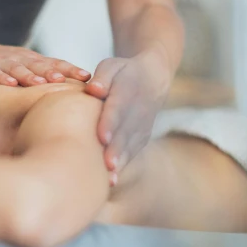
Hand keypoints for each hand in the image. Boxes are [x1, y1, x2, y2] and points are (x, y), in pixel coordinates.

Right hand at [0, 40, 90, 86]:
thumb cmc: (1, 65)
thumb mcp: (25, 68)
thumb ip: (45, 78)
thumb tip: (74, 95)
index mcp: (32, 60)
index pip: (55, 63)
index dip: (71, 69)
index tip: (88, 77)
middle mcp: (20, 59)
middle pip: (40, 65)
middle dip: (55, 72)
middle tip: (68, 80)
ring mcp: (1, 62)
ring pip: (18, 69)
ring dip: (30, 75)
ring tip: (42, 82)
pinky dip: (1, 78)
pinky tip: (9, 84)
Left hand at [84, 50, 171, 175]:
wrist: (153, 78)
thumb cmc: (122, 72)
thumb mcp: (112, 66)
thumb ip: (103, 76)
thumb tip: (93, 90)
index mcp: (128, 89)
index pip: (118, 107)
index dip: (110, 122)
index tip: (102, 137)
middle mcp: (138, 110)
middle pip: (125, 132)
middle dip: (116, 150)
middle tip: (105, 166)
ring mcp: (143, 126)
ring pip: (130, 146)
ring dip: (120, 162)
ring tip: (107, 180)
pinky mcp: (143, 137)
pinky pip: (133, 152)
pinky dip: (123, 165)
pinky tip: (110, 181)